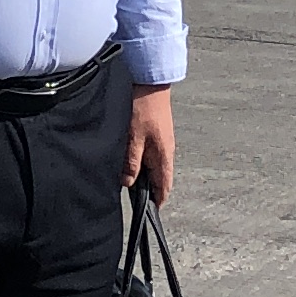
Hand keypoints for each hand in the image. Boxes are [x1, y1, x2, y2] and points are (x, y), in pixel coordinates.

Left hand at [125, 84, 176, 204]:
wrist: (152, 84)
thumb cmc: (144, 109)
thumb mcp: (134, 138)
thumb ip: (132, 162)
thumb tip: (129, 183)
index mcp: (163, 156)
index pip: (164, 186)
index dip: (158, 200)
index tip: (149, 212)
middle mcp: (166, 152)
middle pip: (159, 178)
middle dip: (149, 190)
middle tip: (134, 199)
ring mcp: (163, 143)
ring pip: (154, 167)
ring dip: (145, 176)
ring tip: (129, 183)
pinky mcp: (157, 134)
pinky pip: (152, 155)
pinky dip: (144, 163)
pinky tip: (132, 162)